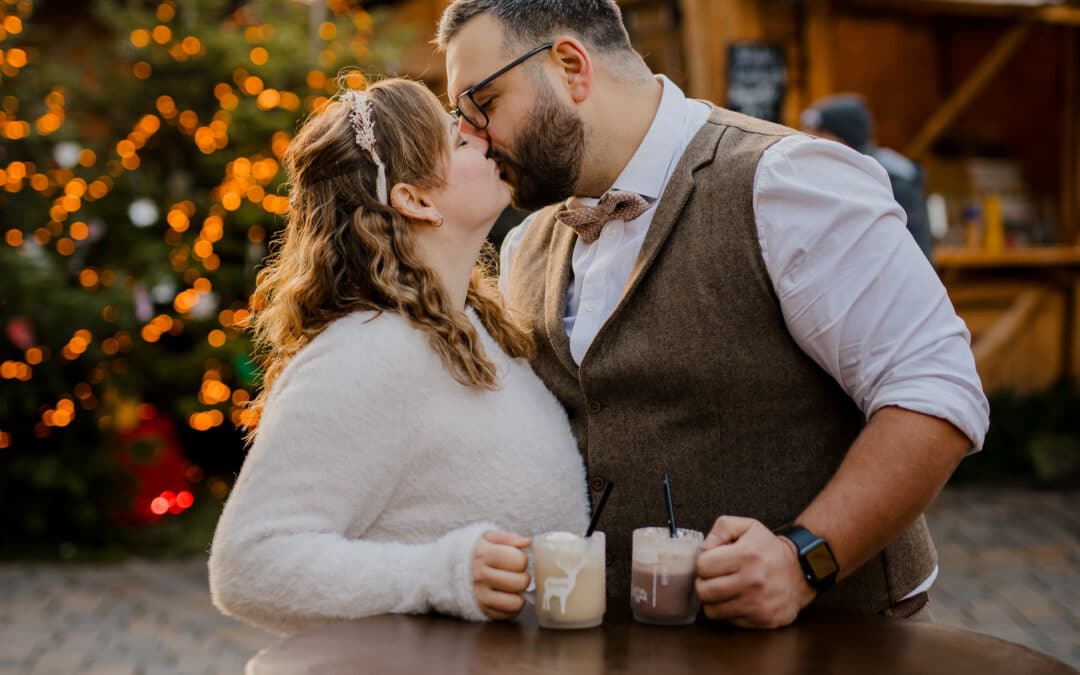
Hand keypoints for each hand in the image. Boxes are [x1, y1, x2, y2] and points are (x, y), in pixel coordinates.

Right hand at [473, 530, 530, 620]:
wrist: (445, 570)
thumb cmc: (473, 552)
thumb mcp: (487, 537)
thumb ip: (508, 538)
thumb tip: (527, 543)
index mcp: (483, 554)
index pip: (518, 561)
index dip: (522, 559)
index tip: (514, 558)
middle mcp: (480, 577)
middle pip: (521, 582)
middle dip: (523, 576)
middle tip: (514, 573)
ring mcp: (480, 596)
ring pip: (517, 602)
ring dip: (518, 594)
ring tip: (511, 585)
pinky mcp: (482, 611)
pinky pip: (509, 614)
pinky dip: (511, 605)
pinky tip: (505, 595)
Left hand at [695, 516, 816, 628]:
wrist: (801, 571)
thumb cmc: (768, 548)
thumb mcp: (748, 526)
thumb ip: (722, 528)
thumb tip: (704, 547)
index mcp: (746, 555)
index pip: (702, 566)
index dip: (703, 563)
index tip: (712, 563)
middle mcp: (752, 581)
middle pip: (703, 591)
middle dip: (703, 583)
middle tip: (713, 579)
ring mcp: (757, 604)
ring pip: (712, 611)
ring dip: (713, 601)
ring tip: (723, 590)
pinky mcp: (762, 620)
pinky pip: (728, 621)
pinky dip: (727, 612)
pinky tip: (736, 600)